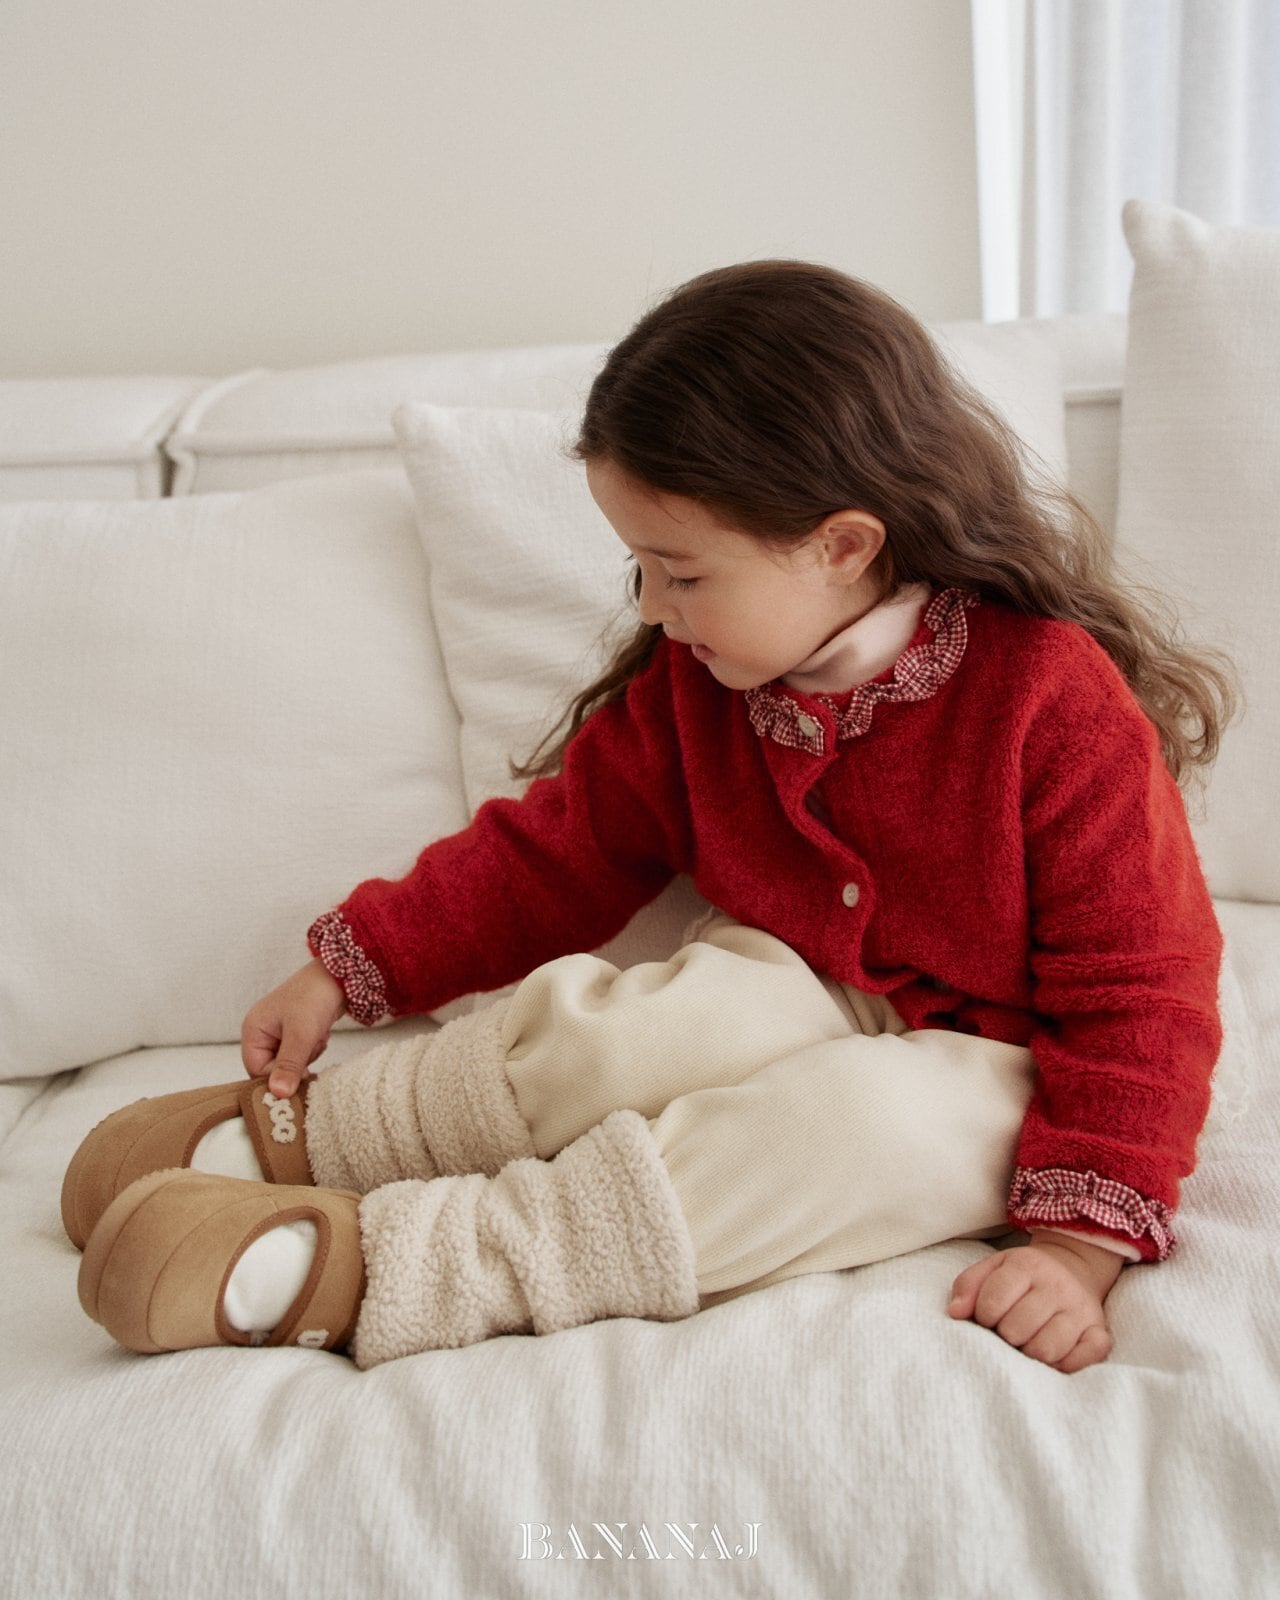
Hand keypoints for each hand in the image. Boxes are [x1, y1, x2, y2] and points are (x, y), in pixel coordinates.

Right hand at [241, 958, 346, 1098]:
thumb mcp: (302, 1034)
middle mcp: (262, 1032)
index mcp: (253, 1030)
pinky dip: (312, 1048)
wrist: (340, 975)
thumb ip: (289, 1065)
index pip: (256, 1070)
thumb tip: (278, 1094)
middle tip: (310, 1048)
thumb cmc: (315, 996)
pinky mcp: (294, 1032)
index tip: (301, 1072)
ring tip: (316, 1035)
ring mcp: (278, 1032)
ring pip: (289, 1063)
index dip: (278, 1077)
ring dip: (307, 1056)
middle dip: (295, 1064)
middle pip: (273, 1068)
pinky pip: (300, 1054)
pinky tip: (320, 1033)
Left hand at [947, 1233, 1123, 1373]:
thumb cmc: (1024, 1275)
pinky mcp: (1100, 1332)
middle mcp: (1058, 1286)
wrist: (1074, 1267)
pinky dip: (1064, 1364)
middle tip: (1010, 1330)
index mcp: (1028, 1266)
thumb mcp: (992, 1267)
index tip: (988, 1316)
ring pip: (1046, 1350)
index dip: (983, 1315)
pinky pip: (1084, 1359)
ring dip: (1030, 1352)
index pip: (992, 1302)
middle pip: (1017, 1330)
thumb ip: (968, 1285)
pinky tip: (1054, 1354)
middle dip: (1006, 1335)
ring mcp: (1081, 1311)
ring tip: (1029, 1341)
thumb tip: (955, 1313)